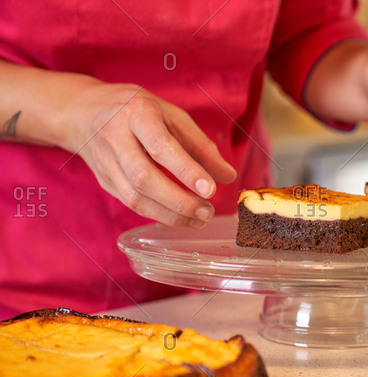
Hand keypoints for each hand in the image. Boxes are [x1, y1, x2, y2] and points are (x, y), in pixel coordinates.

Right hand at [61, 82, 236, 227]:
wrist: (82, 111)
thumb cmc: (137, 110)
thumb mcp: (172, 116)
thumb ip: (200, 146)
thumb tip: (228, 176)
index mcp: (136, 114)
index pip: (160, 146)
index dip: (186, 170)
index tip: (211, 190)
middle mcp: (115, 137)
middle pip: (144, 178)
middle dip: (179, 201)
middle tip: (208, 212)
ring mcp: (105, 162)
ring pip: (135, 197)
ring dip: (170, 215)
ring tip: (200, 220)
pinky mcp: (104, 181)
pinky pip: (131, 204)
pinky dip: (158, 214)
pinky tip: (181, 217)